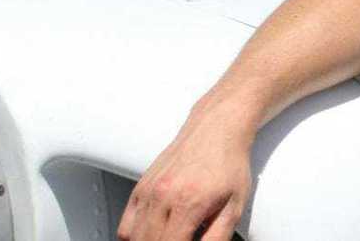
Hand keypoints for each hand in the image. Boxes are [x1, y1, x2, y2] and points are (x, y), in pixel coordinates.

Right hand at [117, 104, 256, 240]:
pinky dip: (134, 237)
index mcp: (187, 204)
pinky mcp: (141, 187)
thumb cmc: (228, 164)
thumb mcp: (234, 207)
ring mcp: (148, 191)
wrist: (217, 130)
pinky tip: (151, 236)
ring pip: (133, 237)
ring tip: (168, 239)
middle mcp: (162, 196)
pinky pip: (126, 225)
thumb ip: (217, 238)